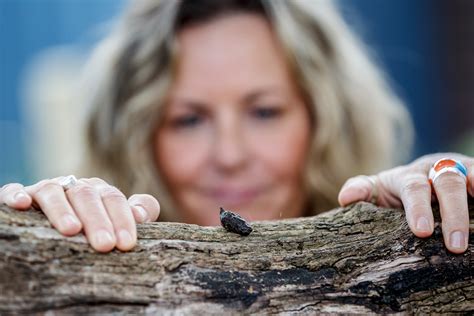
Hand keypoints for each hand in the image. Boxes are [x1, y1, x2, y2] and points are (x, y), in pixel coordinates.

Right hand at [0, 177, 159, 252]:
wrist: (63, 220)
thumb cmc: (96, 226)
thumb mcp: (119, 220)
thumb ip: (138, 213)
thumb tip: (141, 214)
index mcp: (99, 191)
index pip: (113, 199)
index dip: (122, 220)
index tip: (126, 243)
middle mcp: (73, 186)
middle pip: (87, 196)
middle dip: (96, 220)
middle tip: (104, 244)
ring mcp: (47, 189)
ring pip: (54, 192)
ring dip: (62, 209)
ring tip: (71, 229)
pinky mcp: (22, 195)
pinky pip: (14, 190)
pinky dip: (16, 194)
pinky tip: (22, 204)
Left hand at [338, 153, 472, 253]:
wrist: (419, 176)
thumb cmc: (394, 190)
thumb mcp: (376, 190)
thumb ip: (361, 190)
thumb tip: (345, 198)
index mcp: (408, 175)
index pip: (413, 188)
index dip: (418, 208)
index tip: (421, 232)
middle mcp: (436, 168)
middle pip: (447, 184)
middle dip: (453, 214)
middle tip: (455, 246)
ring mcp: (461, 169)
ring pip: (471, 177)